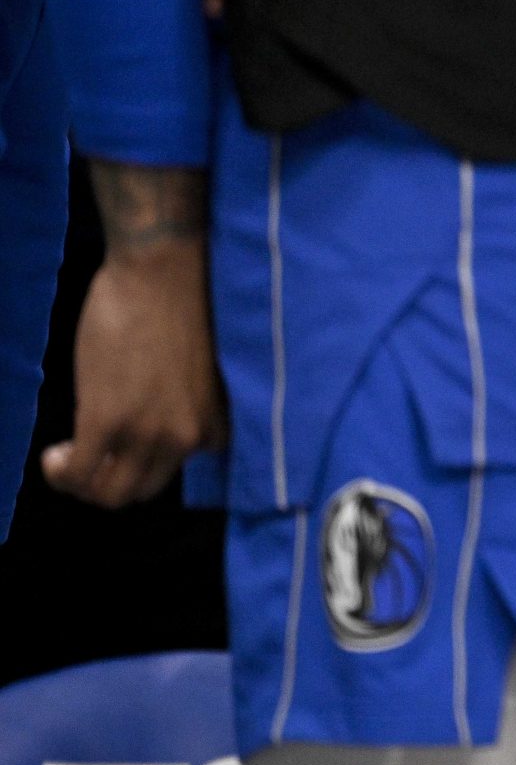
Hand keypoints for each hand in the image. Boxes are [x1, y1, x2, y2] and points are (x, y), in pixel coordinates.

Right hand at [42, 165, 225, 506]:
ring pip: (109, 493)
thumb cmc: (178, 306)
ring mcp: (147, 432)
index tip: (118, 442)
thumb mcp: (197, 371)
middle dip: (105, 482)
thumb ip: (183, 404)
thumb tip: (152, 421)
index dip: (139, 461)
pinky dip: (60, 473)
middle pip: (140, 491)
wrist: (162, 271)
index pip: (176, 471)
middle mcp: (186, 437)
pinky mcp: (108, 418)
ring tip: (64, 457)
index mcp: (214, 425)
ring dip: (79, 484)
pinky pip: (79, 472)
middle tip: (82, 456)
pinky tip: (53, 453)